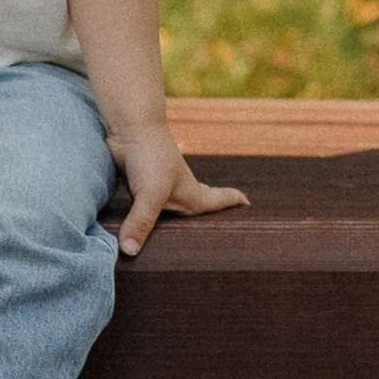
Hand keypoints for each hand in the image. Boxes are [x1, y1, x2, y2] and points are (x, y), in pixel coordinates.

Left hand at [109, 115, 248, 255]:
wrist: (129, 127)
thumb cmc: (150, 156)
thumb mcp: (149, 194)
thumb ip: (141, 223)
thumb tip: (129, 252)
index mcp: (193, 196)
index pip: (222, 201)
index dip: (236, 205)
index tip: (250, 209)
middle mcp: (180, 193)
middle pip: (202, 209)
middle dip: (210, 222)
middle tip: (220, 239)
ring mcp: (159, 189)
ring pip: (173, 211)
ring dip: (178, 223)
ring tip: (182, 240)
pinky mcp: (139, 187)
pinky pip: (147, 209)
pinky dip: (149, 218)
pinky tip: (143, 227)